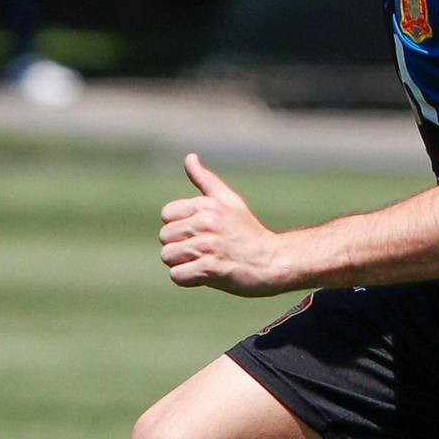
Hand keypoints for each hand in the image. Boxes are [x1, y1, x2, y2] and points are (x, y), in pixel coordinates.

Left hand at [159, 154, 291, 294]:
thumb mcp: (230, 201)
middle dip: (180, 248)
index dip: (180, 228)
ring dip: (183, 264)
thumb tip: (189, 157)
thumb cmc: (249, 233)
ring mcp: (208, 246)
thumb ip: (206, 180)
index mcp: (207, 204)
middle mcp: (206, 222)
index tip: (199, 235)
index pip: (167, 215)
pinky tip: (206, 276)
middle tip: (204, 252)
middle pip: (165, 238)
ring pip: (168, 256)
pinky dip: (188, 280)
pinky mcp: (210, 268)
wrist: (273, 262)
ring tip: (205, 263)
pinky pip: (177, 275)